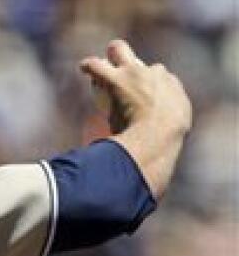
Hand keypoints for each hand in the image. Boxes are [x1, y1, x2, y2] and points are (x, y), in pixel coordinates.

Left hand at [79, 39, 191, 198]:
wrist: (159, 138)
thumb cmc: (163, 151)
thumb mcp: (164, 155)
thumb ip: (151, 167)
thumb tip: (139, 204)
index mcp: (174, 94)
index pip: (163, 84)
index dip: (147, 94)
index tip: (136, 105)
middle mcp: (159, 78)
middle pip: (149, 65)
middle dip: (135, 65)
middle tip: (122, 75)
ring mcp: (139, 74)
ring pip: (122, 51)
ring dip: (107, 59)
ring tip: (93, 68)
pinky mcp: (117, 77)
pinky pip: (97, 64)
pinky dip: (87, 66)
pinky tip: (82, 69)